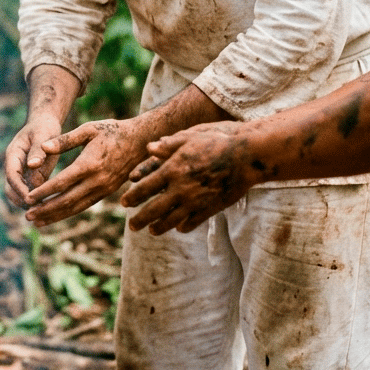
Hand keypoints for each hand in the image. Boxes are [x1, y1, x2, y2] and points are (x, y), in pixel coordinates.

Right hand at [4, 113, 63, 207]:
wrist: (44, 122)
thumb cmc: (44, 127)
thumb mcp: (43, 135)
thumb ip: (38, 150)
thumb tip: (32, 166)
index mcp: (13, 154)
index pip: (12, 175)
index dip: (19, 188)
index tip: (30, 199)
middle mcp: (14, 165)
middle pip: (10, 188)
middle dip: (20, 200)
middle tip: (37, 209)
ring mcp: (21, 172)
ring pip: (18, 193)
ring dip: (27, 202)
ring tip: (44, 210)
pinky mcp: (30, 176)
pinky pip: (30, 191)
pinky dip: (36, 199)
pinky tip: (49, 205)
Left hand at [24, 118, 147, 225]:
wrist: (139, 140)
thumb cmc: (111, 131)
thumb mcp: (88, 129)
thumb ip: (64, 140)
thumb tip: (43, 148)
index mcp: (89, 164)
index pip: (62, 183)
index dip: (44, 192)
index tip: (28, 198)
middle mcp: (97, 181)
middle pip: (67, 200)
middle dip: (45, 209)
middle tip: (27, 215)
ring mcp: (103, 189)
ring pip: (75, 207)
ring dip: (55, 216)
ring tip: (37, 221)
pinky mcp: (106, 192)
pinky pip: (84, 205)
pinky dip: (68, 212)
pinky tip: (56, 215)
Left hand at [121, 123, 258, 233]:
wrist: (245, 157)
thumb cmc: (216, 142)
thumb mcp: (188, 138)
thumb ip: (167, 145)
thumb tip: (148, 148)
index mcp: (173, 170)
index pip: (145, 187)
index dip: (133, 196)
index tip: (123, 203)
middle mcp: (181, 188)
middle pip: (154, 209)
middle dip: (140, 219)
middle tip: (131, 225)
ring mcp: (196, 201)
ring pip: (172, 220)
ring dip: (159, 227)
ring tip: (151, 231)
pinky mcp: (211, 208)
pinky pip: (194, 221)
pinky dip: (184, 226)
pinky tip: (178, 228)